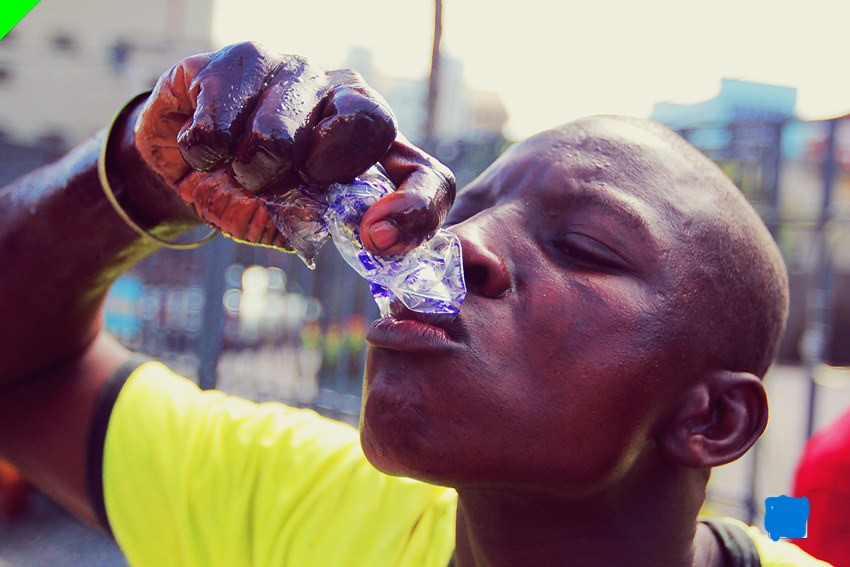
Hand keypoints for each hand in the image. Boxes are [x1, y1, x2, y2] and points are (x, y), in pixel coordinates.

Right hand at [133, 42, 454, 254]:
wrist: (187, 161)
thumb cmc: (249, 192)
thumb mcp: (284, 225)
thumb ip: (310, 228)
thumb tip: (344, 228)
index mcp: (375, 146)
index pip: (425, 176)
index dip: (414, 210)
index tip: (377, 239)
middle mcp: (348, 94)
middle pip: (367, 126)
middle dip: (309, 176)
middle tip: (277, 185)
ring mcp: (298, 69)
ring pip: (276, 137)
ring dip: (244, 172)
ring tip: (235, 167)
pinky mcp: (242, 59)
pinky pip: (218, 129)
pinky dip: (201, 154)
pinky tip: (205, 145)